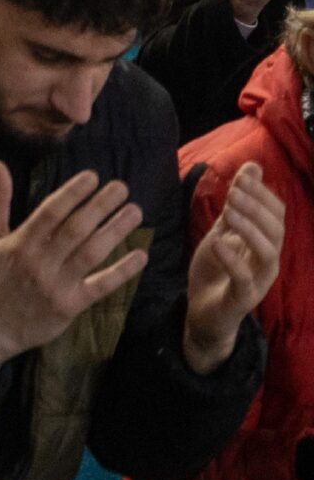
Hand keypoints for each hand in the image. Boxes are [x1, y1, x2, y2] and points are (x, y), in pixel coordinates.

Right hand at [0, 163, 149, 372]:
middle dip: (100, 206)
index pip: (50, 212)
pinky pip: (101, 286)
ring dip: (115, 231)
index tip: (93, 176)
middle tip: (122, 187)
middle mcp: (40, 261)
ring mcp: (57, 284)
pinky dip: (122, 271)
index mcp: (20, 242)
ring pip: (91, 253)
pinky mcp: (71, 306)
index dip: (72, 193)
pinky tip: (140, 255)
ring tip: (135, 212)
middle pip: (75, 229)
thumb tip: (0, 166)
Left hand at [184, 160, 285, 372]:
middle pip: (277, 230)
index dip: (263, 194)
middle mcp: (267, 261)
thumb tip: (252, 167)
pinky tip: (218, 241)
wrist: (202, 311)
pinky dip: (232, 258)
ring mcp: (258, 281)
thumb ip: (236, 205)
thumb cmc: (216, 269)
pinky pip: (244, 278)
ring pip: (268, 252)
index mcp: (264, 243)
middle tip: (234, 190)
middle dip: (257, 207)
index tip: (245, 175)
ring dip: (250, 228)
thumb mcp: (223, 231)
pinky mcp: (243, 298)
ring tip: (229, 209)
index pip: (277, 214)